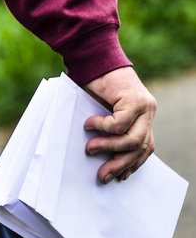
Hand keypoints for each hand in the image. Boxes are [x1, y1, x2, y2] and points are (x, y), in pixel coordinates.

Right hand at [83, 66, 156, 183]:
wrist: (95, 60)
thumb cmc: (93, 87)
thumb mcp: (102, 114)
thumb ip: (108, 130)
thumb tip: (97, 155)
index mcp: (143, 118)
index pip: (145, 148)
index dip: (132, 164)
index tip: (118, 177)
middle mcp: (148, 113)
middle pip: (140, 148)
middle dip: (119, 164)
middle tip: (102, 176)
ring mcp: (145, 107)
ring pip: (133, 139)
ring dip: (109, 147)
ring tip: (90, 149)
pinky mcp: (135, 100)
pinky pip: (120, 123)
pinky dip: (102, 127)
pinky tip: (88, 124)